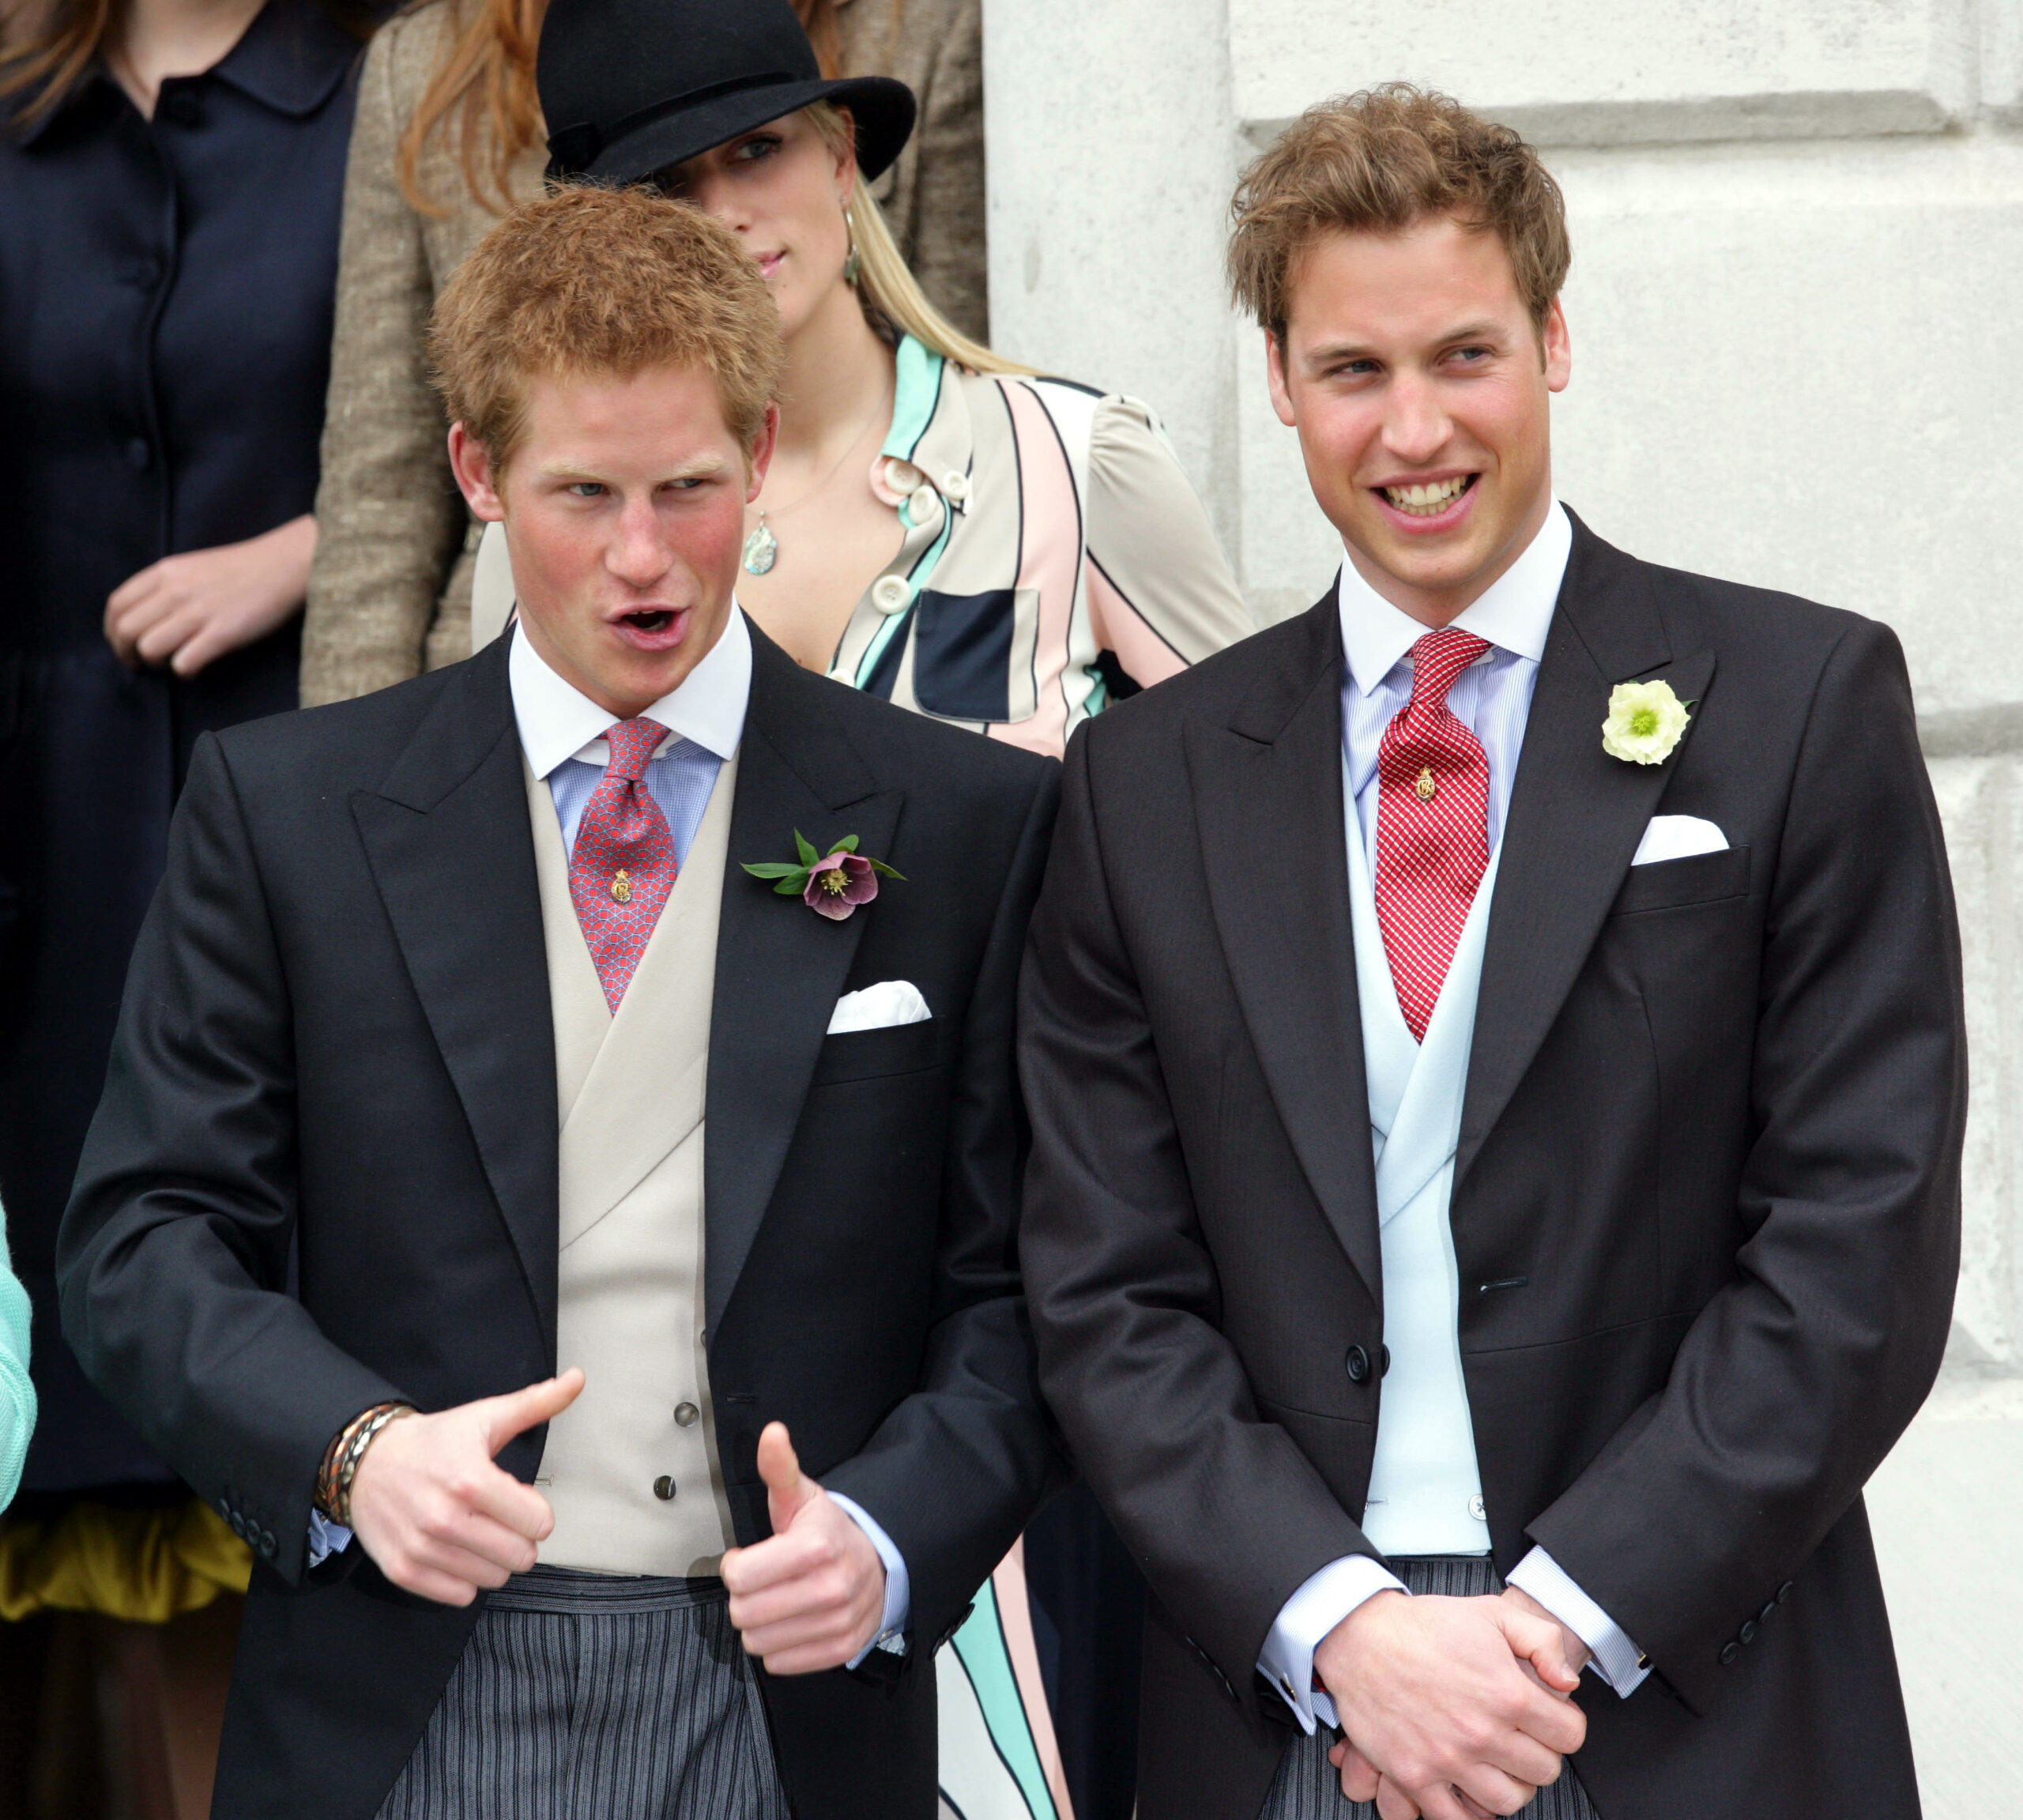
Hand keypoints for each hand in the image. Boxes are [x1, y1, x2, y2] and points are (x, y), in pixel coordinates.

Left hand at [104, 513, 315, 676]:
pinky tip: (197, 667)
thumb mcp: (194, 566)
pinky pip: (184, 662)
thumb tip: (149, 615)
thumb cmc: (245, 567)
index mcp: (165, 572)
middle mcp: (175, 591)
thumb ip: (168, 585)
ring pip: (149, 648)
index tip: (123, 646)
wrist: (286, 563)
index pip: (116, 605)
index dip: (112, 632)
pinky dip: (184, 671)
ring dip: (156, 663)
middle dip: (127, 654)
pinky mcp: (222, 633)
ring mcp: (198, 613)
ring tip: (171, 663)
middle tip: (140, 665)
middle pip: (126, 631)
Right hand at [348, 1368, 584, 1605]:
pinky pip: (460, 1596)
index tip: (519, 1498)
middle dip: (519, 1537)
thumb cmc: (434, 1441)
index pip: (539, 1524)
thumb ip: (537, 1403)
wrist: (366, 1461)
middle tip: (500, 1517)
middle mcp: (445, 1518)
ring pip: (493, 1579)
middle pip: (521, 1556)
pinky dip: (464, 1578)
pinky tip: (455, 1549)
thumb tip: (578, 1379)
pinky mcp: (403, 1571)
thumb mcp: (486, 1416)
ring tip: (476, 1530)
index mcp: (471, 1480)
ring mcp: (422, 1548)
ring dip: (493, 1559)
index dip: (536, 1510)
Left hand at [721, 1421, 885, 1675]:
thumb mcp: (802, 1496)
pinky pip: (780, 1663)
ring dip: (759, 1624)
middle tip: (762, 1582)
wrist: (881, 1561)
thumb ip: (779, 1467)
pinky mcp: (840, 1650)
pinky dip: (779, 1646)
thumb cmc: (829, 1530)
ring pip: (757, 1643)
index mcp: (815, 1547)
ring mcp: (837, 1623)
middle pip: (744, 1613)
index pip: (739, 1578)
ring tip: (776, 1601)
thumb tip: (772, 1433)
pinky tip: (791, 1621)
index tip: (748, 1559)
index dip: (735, 1567)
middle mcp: (830, 1589)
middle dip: (744, 1596)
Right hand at [1314, 1589, 1586, 1819]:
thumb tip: (1569, 1682)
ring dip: (1510, 1784)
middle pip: (1543, 1772)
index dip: (1564, 1724)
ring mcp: (1447, 1760)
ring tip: (1498, 1764)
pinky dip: (1470, 1812)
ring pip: (1507, 1802)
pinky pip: (1456, 1819)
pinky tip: (1469, 1789)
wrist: (1361, 1637)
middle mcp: (1481, 1733)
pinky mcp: (1415, 1776)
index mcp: (1507, 1694)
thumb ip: (1543, 1639)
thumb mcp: (1492, 1612)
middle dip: (1539, 1753)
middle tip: (1522, 1738)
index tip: (1549, 1718)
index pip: (1569, 1735)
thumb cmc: (1425, 1625)